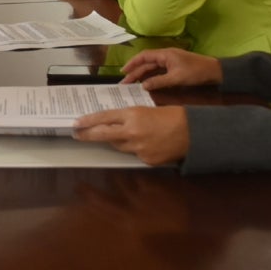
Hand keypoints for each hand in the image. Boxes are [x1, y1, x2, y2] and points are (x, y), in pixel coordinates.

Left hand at [71, 105, 188, 164]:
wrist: (193, 132)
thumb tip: (113, 123)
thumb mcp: (146, 110)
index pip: (103, 118)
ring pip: (119, 146)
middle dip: (88, 135)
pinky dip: (136, 149)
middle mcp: (132, 132)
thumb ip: (129, 118)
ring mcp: (138, 148)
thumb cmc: (172, 116)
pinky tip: (147, 144)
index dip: (88, 121)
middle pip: (103, 135)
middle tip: (77, 134)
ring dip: (117, 141)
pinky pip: (134, 154)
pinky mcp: (146, 159)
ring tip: (124, 135)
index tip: (76, 123)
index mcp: (132, 115)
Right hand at [121, 48, 222, 89]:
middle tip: (124, 83)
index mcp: (165, 54)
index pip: (144, 56)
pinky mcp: (174, 68)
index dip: (132, 63)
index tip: (123, 72)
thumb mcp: (176, 78)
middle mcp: (165, 56)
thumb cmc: (196, 72)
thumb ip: (159, 82)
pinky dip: (151, 77)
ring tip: (132, 84)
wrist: (215, 71)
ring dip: (142, 75)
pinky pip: (159, 71)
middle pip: (146, 63)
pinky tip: (146, 84)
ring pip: (152, 68)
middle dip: (135, 72)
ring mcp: (170, 62)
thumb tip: (143, 86)